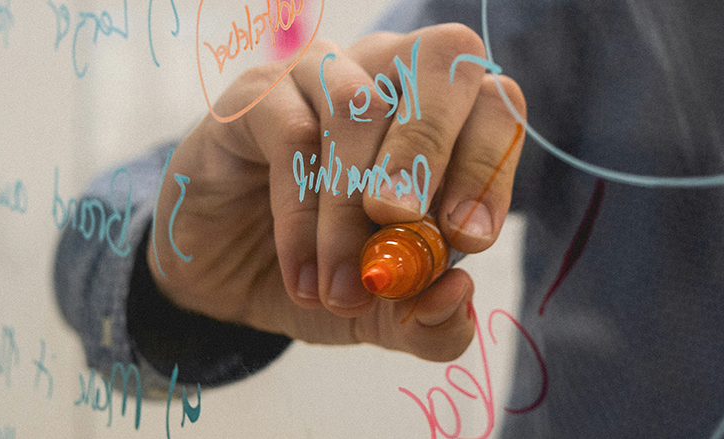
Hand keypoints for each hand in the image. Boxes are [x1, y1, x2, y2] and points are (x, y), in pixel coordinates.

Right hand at [148, 23, 525, 361]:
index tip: (468, 240)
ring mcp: (323, 75)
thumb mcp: (388, 315)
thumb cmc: (326, 272)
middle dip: (430, 150)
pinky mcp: (259, 95)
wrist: (228, 278)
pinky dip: (302, 215)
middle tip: (402, 225)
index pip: (495, 104)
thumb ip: (433, 322)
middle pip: (441, 61)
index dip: (490, 166)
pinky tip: (303, 275)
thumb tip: (458, 292)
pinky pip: (292, 134)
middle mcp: (390, 75)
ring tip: (343, 289)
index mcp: (444, 116)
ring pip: (360, 107)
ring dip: (353, 207)